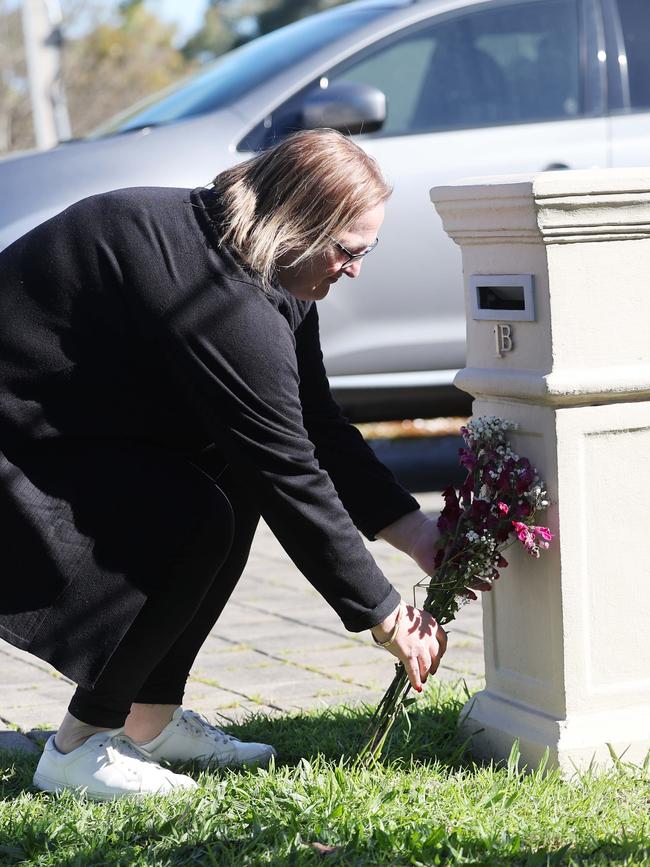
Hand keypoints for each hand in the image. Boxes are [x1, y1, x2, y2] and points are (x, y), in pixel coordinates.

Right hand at [371, 603, 446, 691]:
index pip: (443, 639)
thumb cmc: (396, 613)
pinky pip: (414, 671)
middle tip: (432, 671)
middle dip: (434, 664)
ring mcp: (419, 647)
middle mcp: (428, 637)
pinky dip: (416, 680)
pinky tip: (417, 687)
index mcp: (431, 625)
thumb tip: (412, 636)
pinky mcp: (409, 655)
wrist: (387, 615)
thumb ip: (416, 628)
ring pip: (426, 665)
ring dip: (425, 674)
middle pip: (436, 654)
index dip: (442, 650)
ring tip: (423, 680)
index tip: (440, 655)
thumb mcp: (413, 616)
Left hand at [378, 510, 492, 599]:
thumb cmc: (439, 528)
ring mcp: (455, 570)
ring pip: (470, 580)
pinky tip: (473, 596)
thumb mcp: (456, 524)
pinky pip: (456, 588)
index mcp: (470, 548)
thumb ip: (469, 521)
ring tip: (488, 586)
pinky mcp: (444, 578)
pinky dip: (465, 593)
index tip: (504, 563)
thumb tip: (484, 511)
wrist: (419, 535)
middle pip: (481, 569)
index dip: (496, 560)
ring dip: (480, 584)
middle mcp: (465, 561)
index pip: (487, 556)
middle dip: (490, 573)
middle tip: (496, 575)